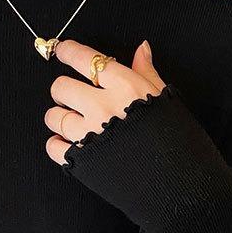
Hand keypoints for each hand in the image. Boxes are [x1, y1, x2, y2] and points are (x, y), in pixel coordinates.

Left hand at [44, 38, 165, 165]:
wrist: (178, 183)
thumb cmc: (177, 142)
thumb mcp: (165, 99)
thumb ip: (147, 72)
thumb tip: (141, 49)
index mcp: (125, 88)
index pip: (85, 58)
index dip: (68, 51)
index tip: (62, 51)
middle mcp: (103, 107)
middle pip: (61, 87)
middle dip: (64, 90)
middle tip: (73, 97)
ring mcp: (89, 135)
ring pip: (53, 117)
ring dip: (60, 118)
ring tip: (74, 124)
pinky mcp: (81, 160)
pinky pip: (53, 147)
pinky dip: (57, 145)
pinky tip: (70, 145)